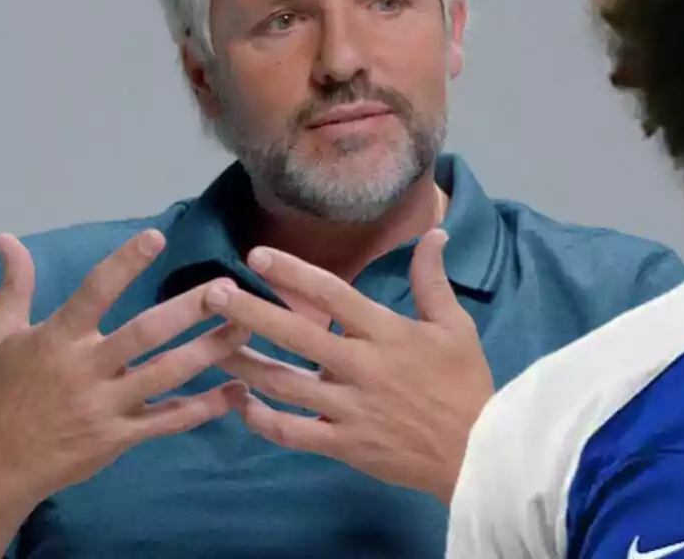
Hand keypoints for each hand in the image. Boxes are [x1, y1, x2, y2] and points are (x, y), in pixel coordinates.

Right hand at [0, 231, 250, 507]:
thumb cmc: (4, 392)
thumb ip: (15, 286)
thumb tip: (5, 237)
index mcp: (58, 339)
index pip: (94, 293)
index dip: (124, 264)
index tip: (157, 236)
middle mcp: (86, 369)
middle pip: (144, 333)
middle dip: (189, 310)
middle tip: (228, 290)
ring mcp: (107, 405)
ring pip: (167, 373)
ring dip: (210, 350)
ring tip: (246, 328)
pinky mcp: (122, 436)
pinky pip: (171, 420)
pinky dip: (206, 406)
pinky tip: (239, 390)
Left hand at [208, 229, 493, 503]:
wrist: (474, 451)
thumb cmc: (464, 383)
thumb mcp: (456, 325)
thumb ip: (433, 280)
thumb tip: (434, 232)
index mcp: (385, 333)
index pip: (332, 294)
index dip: (293, 272)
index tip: (257, 255)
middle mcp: (359, 366)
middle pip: (295, 334)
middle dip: (249, 311)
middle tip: (211, 293)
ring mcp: (347, 408)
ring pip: (283, 384)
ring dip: (243, 363)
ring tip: (209, 345)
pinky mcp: (342, 444)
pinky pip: (292, 432)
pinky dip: (262, 420)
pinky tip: (240, 403)